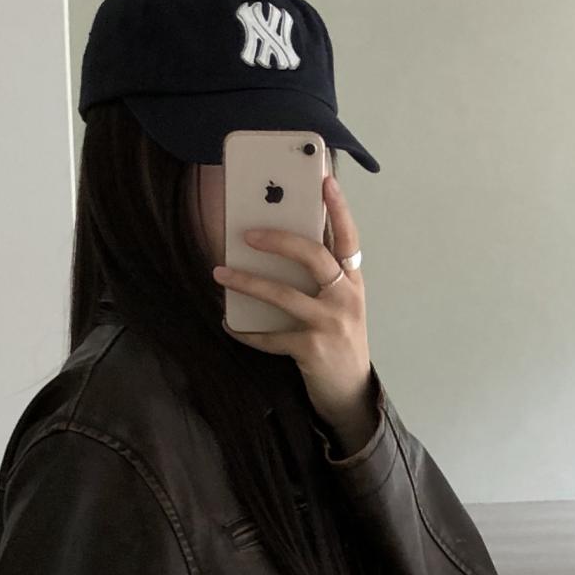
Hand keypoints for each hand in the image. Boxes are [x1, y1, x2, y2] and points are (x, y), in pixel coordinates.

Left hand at [212, 172, 376, 452]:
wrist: (350, 394)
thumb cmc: (339, 341)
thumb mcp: (340, 305)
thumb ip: (322, 278)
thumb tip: (280, 245)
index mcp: (354, 282)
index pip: (349, 238)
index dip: (339, 209)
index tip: (326, 180)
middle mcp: (346, 298)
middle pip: (313, 257)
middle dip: (279, 240)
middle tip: (248, 233)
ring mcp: (330, 324)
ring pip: (283, 295)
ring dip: (248, 282)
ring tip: (220, 273)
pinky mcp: (312, 350)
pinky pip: (270, 336)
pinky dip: (246, 331)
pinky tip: (228, 323)